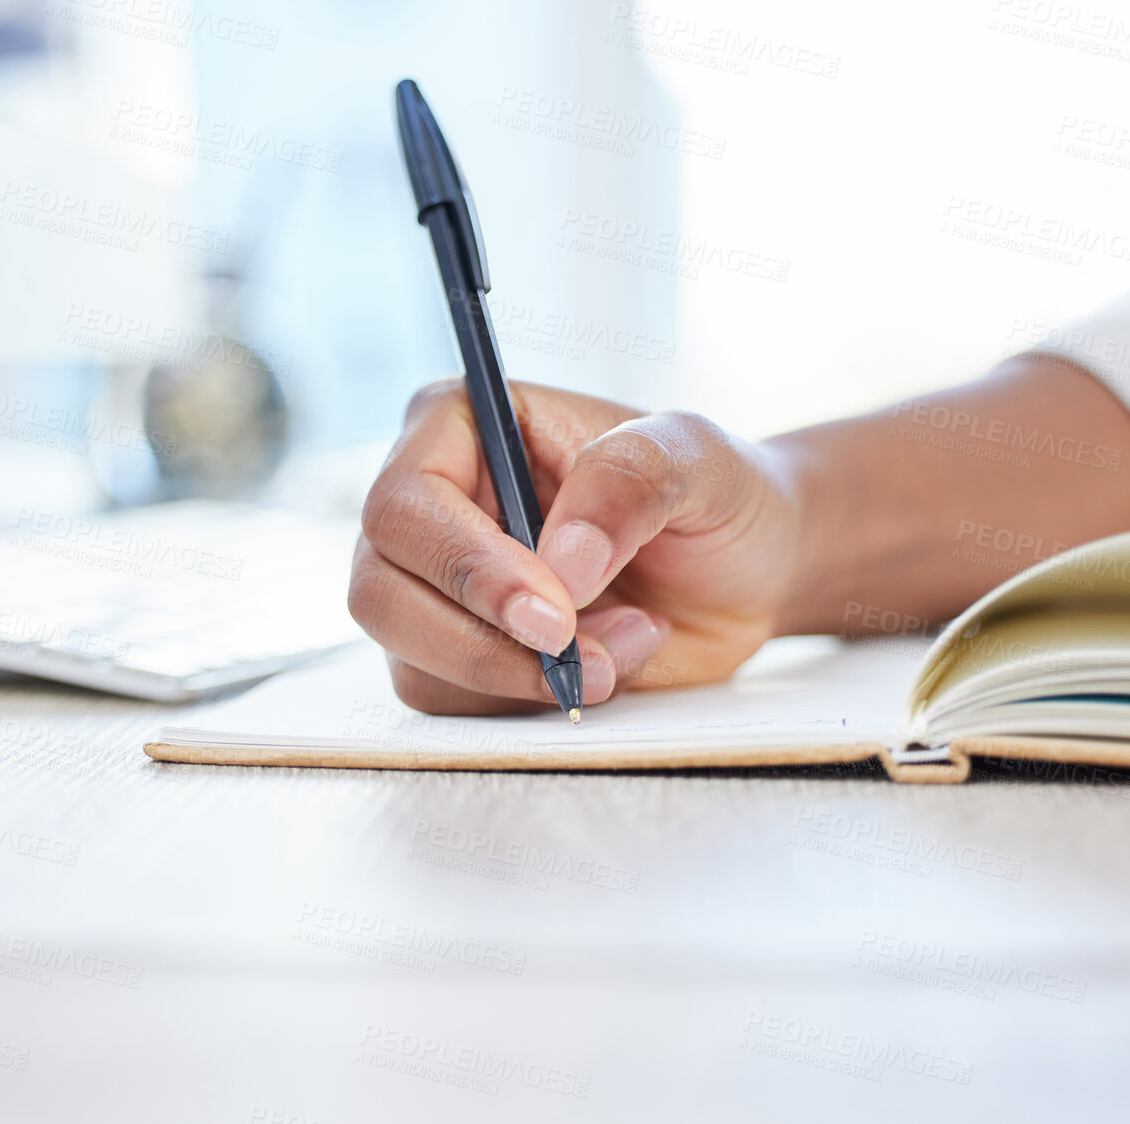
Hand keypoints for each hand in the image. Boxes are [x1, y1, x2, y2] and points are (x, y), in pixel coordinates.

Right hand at [348, 379, 807, 713]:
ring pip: (414, 662)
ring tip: (626, 640)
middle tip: (578, 653)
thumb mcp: (695, 458)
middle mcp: (431, 505)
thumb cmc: (715, 491)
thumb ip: (629, 483)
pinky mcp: (465, 652)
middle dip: (481, 641)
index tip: (553, 612)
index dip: (466, 567)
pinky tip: (610, 664)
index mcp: (460, 426)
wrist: (749, 569)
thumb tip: (560, 561)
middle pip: (380, 593)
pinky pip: (458, 703)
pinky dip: (534, 702)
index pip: (404, 504)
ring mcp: (439, 586)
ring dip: (522, 676)